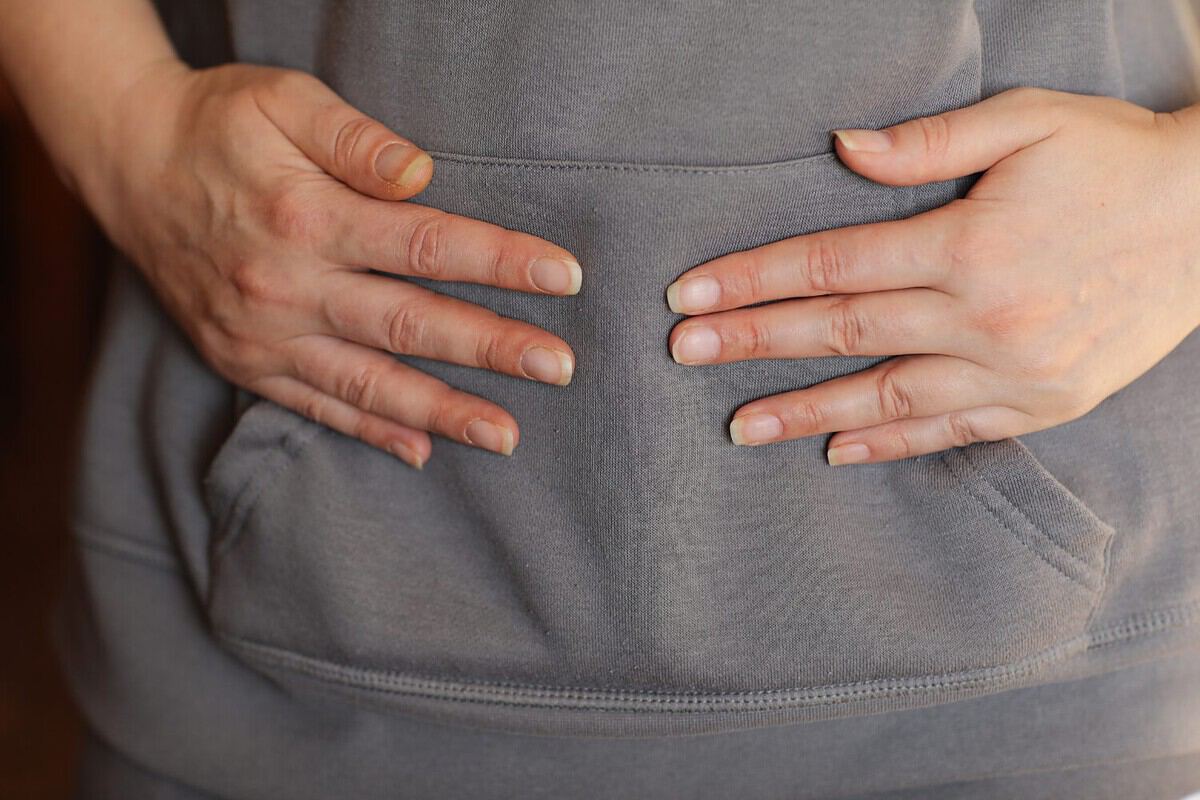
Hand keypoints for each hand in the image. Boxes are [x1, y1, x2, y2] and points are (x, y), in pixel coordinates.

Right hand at [84, 62, 582, 468]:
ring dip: (442, 410)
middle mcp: (288, 286)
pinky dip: (370, 431)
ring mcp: (264, 334)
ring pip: (368, 382)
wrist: (126, 164)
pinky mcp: (245, 362)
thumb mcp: (283, 101)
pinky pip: (316, 406)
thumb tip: (423, 173)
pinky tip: (421, 450)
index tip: (563, 275)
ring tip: (506, 435)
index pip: (424, 244)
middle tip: (558, 367)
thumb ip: (355, 139)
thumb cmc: (218, 125)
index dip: (499, 260)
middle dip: (490, 347)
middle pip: (409, 323)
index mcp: (308, 217)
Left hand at [665, 87, 1199, 464]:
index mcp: (968, 243)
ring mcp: (1015, 369)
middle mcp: (984, 316)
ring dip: (806, 411)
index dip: (754, 280)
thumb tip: (841, 148)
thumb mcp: (1028, 122)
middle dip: (754, 343)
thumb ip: (929, 142)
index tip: (692, 295)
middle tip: (684, 356)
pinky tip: (838, 451)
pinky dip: (892, 445)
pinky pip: (953, 431)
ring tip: (740, 426)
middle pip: (842, 333)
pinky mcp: (1044, 402)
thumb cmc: (1113, 159)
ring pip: (887, 397)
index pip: (831, 266)